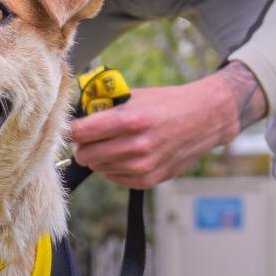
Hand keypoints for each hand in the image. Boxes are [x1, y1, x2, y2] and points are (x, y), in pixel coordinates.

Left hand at [69, 62, 266, 187]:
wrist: (205, 119)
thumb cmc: (166, 104)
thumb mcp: (135, 96)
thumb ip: (106, 106)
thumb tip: (76, 115)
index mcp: (130, 119)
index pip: (80, 132)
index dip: (71, 130)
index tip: (70, 128)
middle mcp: (136, 146)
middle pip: (85, 154)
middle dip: (82, 145)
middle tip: (88, 138)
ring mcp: (142, 166)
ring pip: (98, 167)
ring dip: (98, 156)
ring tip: (112, 143)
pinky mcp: (148, 179)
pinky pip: (113, 177)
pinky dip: (113, 167)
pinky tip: (125, 154)